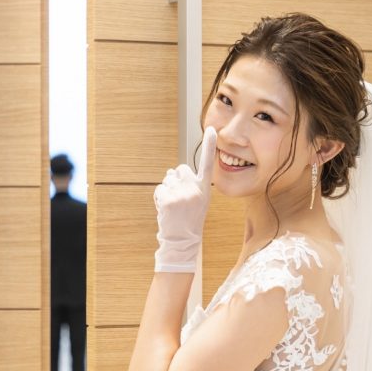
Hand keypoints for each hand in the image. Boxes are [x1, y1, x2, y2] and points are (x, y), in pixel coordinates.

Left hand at [153, 126, 216, 271]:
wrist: (183, 241)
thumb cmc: (190, 221)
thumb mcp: (198, 201)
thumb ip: (190, 185)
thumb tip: (172, 172)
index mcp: (205, 189)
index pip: (208, 164)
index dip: (209, 146)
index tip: (211, 129)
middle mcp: (195, 189)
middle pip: (179, 169)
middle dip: (176, 179)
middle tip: (180, 200)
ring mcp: (182, 193)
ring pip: (167, 180)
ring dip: (167, 190)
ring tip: (174, 207)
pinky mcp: (169, 198)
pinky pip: (160, 189)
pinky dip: (160, 198)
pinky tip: (167, 210)